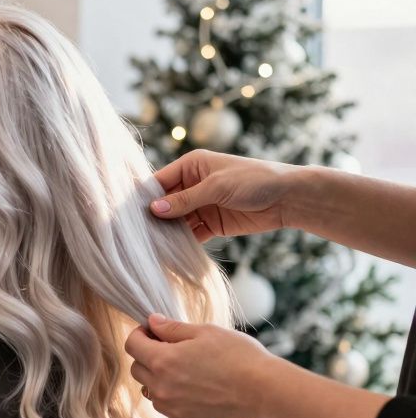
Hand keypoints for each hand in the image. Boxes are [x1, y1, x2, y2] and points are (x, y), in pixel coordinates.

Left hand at [124, 313, 279, 417]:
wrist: (264, 391)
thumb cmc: (238, 356)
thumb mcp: (204, 332)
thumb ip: (172, 328)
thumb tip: (151, 322)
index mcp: (162, 360)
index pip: (131, 344)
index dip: (140, 333)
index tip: (154, 330)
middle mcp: (160, 386)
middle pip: (136, 367)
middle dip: (147, 354)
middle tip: (169, 345)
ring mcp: (169, 405)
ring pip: (148, 387)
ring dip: (156, 375)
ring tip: (183, 366)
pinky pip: (162, 403)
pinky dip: (168, 392)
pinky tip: (190, 383)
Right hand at [149, 149, 294, 241]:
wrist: (289, 198)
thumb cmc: (255, 180)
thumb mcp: (217, 187)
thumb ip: (185, 200)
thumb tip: (154, 210)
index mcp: (192, 166)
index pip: (160, 181)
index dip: (145, 197)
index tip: (128, 213)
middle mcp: (193, 184)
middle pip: (165, 203)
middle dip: (153, 217)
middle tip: (135, 234)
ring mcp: (202, 205)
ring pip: (176, 220)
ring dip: (166, 231)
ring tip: (149, 245)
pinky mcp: (211, 223)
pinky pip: (190, 233)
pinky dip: (181, 242)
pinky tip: (169, 251)